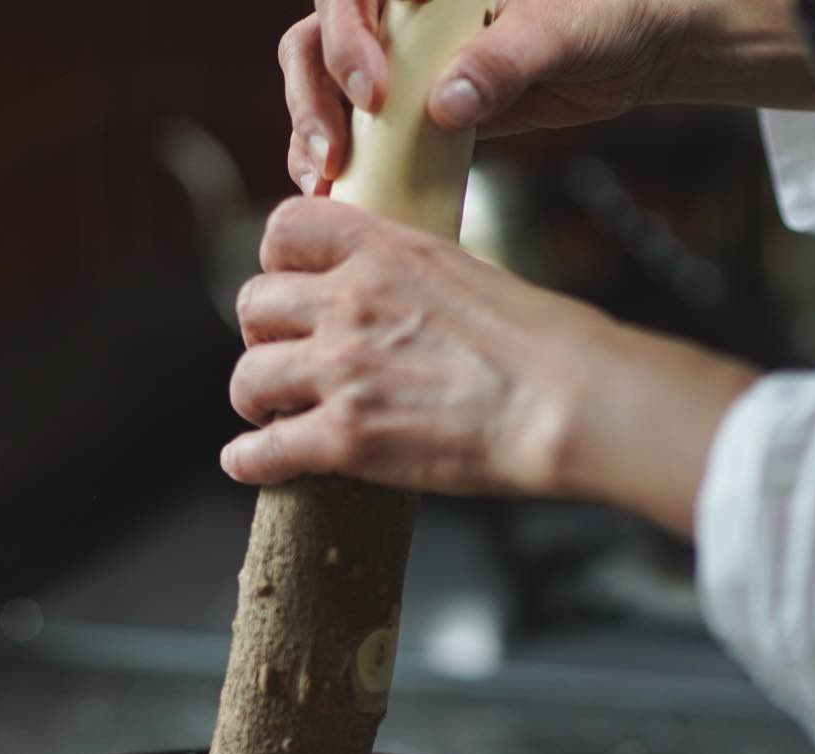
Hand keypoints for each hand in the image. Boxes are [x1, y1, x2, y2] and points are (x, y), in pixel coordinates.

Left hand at [223, 196, 759, 537]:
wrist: (567, 402)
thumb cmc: (545, 344)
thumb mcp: (468, 271)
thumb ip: (413, 275)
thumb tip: (399, 296)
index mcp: (384, 251)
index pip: (286, 227)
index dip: (277, 260)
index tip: (289, 287)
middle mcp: (350, 302)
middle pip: (254, 303)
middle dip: (263, 334)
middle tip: (284, 358)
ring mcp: (341, 370)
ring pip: (247, 376)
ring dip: (255, 398)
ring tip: (272, 414)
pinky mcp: (344, 438)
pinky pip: (261, 450)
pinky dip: (250, 461)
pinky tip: (253, 464)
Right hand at [280, 0, 814, 195]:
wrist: (641, 46)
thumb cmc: (610, 11)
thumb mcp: (563, 30)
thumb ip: (505, 61)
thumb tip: (444, 106)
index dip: (347, 37)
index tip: (376, 92)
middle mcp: (407, 7)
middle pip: (319, 37)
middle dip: (315, 93)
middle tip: (333, 150)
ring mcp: (406, 56)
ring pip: (327, 82)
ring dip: (314, 129)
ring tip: (324, 179)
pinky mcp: (419, 104)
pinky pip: (364, 127)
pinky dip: (346, 159)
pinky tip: (340, 192)